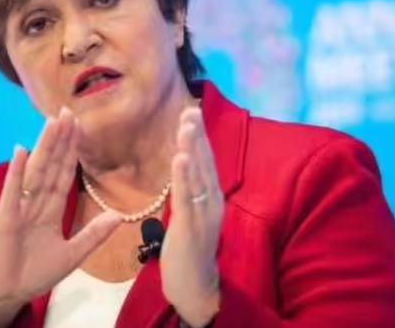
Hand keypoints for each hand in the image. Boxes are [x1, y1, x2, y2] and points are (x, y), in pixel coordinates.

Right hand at [0, 107, 121, 327]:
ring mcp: (19, 207)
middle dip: (61, 140)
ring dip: (44, 146)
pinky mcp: (5, 218)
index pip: (64, 174)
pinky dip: (16, 172)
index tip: (80, 127)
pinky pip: (13, 191)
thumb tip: (119, 215)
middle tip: (68, 111)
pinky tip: (20, 150)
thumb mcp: (72, 254)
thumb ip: (94, 234)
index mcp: (50, 210)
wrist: (7, 294)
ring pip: (36, 171)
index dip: (72, 152)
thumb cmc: (34, 274)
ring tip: (52, 121)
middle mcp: (35, 202)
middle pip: (51, 165)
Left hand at [161, 108, 223, 326]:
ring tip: (186, 125)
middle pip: (205, 163)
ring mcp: (204, 215)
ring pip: (198, 176)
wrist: (196, 286)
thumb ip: (192, 191)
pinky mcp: (192, 228)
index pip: (206, 162)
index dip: (199, 137)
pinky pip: (187, 198)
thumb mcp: (192, 214)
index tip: (190, 112)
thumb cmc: (190, 250)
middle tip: (189, 109)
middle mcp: (213, 202)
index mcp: (211, 197)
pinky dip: (184, 176)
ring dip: (192, 148)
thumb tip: (186, 165)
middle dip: (197, 135)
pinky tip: (181, 158)